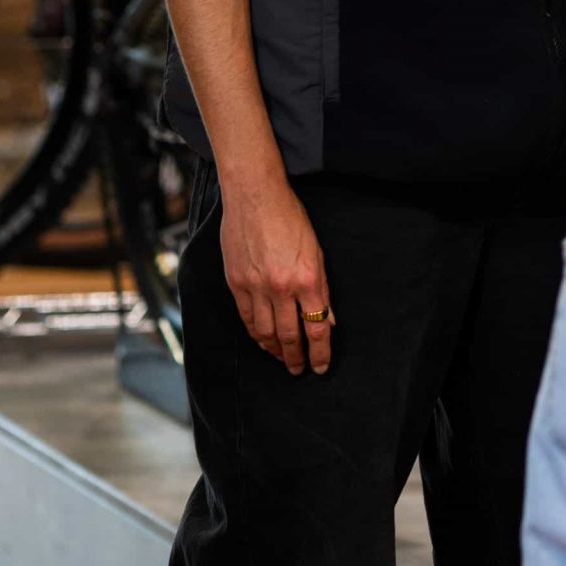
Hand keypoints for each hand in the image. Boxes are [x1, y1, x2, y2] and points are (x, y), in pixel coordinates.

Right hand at [218, 171, 335, 374]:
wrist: (256, 196)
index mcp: (308, 279)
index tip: (321, 366)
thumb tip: (328, 319)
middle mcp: (282, 288)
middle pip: (290, 336)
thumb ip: (322, 289)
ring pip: (266, 332)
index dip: (320, 353)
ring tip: (281, 359)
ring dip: (275, 351)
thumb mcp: (317, 252)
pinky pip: (246, 318)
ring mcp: (256, 287)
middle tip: (299, 370)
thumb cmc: (290, 218)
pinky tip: (262, 341)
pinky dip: (255, 334)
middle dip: (296, 358)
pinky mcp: (236, 282)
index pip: (317, 328)